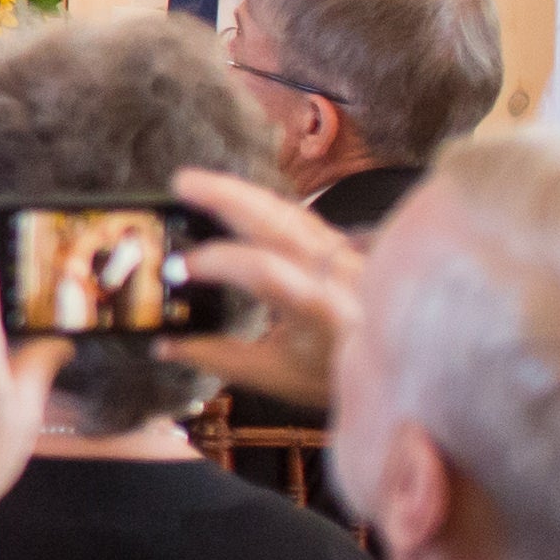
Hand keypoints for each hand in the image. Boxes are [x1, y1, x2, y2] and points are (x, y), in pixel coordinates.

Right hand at [167, 166, 361, 413]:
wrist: (395, 368)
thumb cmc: (333, 377)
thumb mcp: (274, 376)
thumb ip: (217, 357)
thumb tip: (163, 345)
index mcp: (319, 311)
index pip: (264, 272)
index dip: (219, 263)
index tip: (179, 268)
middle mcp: (334, 275)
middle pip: (280, 222)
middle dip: (228, 197)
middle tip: (181, 182)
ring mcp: (342, 256)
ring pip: (290, 211)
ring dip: (241, 192)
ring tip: (196, 182)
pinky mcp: (342, 247)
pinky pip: (299, 215)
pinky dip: (263, 202)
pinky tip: (237, 196)